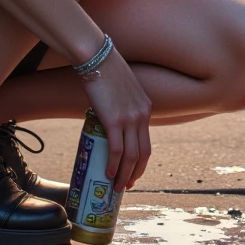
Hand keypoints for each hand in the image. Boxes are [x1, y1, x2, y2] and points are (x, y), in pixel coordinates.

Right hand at [83, 46, 151, 190]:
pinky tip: (108, 173)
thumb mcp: (123, 90)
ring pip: (131, 156)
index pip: (147, 142)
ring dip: (125, 175)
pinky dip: (114, 165)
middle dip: (136, 173)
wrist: (97, 58)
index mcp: (146, 108)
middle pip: (143, 153)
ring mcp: (129, 119)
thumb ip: (122, 106)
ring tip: (117, 186)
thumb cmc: (106, 71)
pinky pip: (116, 150)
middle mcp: (142, 115)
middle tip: (127, 185)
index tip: (134, 171)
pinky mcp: (114, 120)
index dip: (141, 161)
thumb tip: (109, 122)